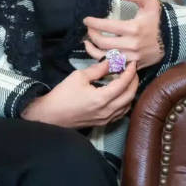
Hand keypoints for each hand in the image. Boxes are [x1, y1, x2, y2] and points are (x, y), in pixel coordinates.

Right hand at [20, 59, 138, 128]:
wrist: (51, 115)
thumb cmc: (63, 94)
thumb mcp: (79, 76)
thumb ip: (98, 69)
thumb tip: (111, 61)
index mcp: (102, 98)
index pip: (123, 83)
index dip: (130, 72)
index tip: (132, 62)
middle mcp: (107, 111)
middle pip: (130, 95)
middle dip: (134, 81)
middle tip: (132, 70)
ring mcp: (106, 119)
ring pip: (127, 106)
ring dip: (131, 92)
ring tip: (128, 81)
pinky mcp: (102, 123)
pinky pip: (120, 113)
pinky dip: (125, 103)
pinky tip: (122, 95)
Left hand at [83, 0, 164, 69]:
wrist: (173, 39)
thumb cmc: (158, 20)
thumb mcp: (151, 2)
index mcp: (134, 28)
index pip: (107, 26)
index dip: (94, 23)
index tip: (86, 20)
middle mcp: (132, 45)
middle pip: (103, 42)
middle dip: (92, 34)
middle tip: (88, 28)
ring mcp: (133, 57)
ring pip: (106, 57)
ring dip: (93, 50)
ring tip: (87, 42)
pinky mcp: (134, 66)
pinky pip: (114, 66)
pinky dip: (103, 61)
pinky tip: (98, 54)